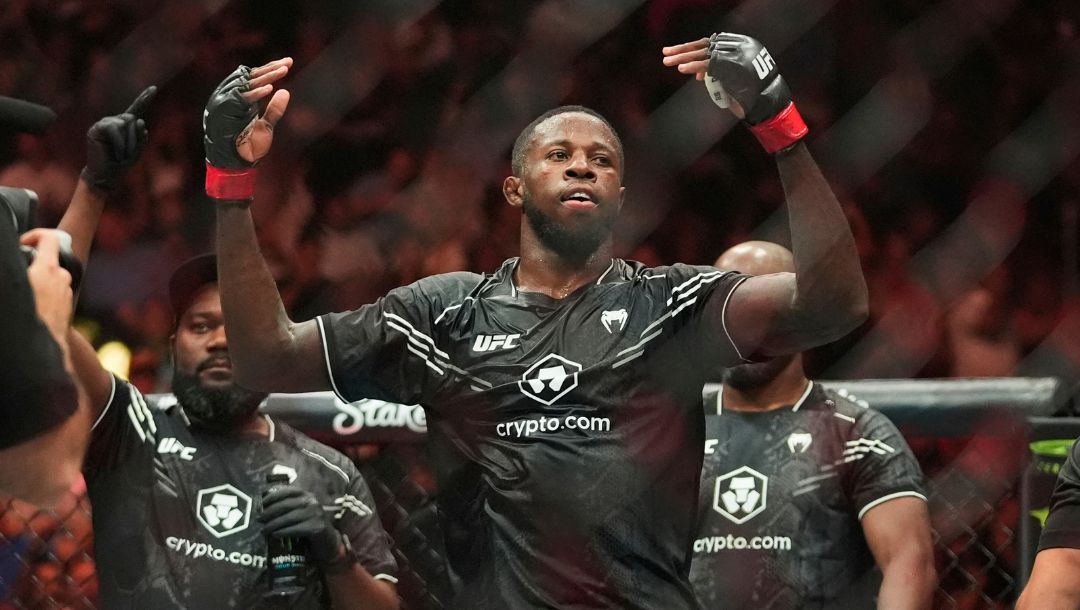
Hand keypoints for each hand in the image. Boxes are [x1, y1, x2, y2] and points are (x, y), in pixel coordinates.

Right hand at [19, 229, 72, 342]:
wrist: (43, 349)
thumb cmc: (29, 318)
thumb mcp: (15, 286)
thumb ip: (14, 270)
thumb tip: (13, 267)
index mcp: (48, 270)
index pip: (50, 238)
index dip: (35, 235)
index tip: (22, 243)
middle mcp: (62, 279)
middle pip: (47, 259)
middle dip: (31, 262)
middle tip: (17, 271)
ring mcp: (66, 292)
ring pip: (51, 277)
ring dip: (37, 279)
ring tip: (21, 291)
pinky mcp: (66, 306)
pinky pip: (54, 292)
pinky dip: (43, 293)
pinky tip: (29, 304)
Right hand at [81, 86, 155, 191]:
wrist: (106, 174)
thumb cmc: (121, 163)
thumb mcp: (137, 151)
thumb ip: (141, 136)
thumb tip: (139, 120)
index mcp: (126, 125)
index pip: (137, 109)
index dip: (145, 98)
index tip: (154, 88)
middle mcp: (116, 120)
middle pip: (133, 119)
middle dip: (134, 139)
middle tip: (127, 154)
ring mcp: (105, 123)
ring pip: (125, 124)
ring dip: (127, 143)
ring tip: (120, 154)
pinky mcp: (97, 128)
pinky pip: (114, 129)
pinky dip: (119, 143)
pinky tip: (115, 153)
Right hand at [204, 58, 291, 167]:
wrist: (236, 165)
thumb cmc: (249, 147)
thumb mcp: (266, 125)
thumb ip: (274, 110)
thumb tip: (285, 91)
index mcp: (239, 98)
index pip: (254, 77)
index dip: (270, 69)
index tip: (287, 63)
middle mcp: (230, 96)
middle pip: (251, 76)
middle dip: (271, 68)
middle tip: (288, 63)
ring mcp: (226, 102)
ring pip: (247, 83)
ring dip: (267, 76)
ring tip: (284, 70)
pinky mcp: (224, 110)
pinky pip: (241, 98)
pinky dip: (255, 93)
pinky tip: (270, 88)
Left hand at [260, 484, 343, 564]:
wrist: (328, 542)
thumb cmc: (309, 526)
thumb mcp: (300, 513)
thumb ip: (288, 507)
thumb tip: (264, 507)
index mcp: (307, 495)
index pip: (287, 491)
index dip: (273, 496)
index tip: (261, 503)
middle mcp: (312, 502)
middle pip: (285, 505)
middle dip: (269, 512)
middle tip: (259, 520)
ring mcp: (316, 514)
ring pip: (289, 517)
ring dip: (273, 524)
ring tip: (264, 530)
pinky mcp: (317, 527)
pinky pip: (295, 529)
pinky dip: (282, 532)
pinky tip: (274, 536)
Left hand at [663, 33, 806, 152]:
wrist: (765, 104)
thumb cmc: (748, 96)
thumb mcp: (729, 82)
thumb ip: (715, 75)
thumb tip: (698, 75)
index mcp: (735, 49)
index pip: (708, 46)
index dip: (692, 52)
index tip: (677, 59)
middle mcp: (736, 47)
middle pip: (703, 45)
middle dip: (682, 50)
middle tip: (665, 53)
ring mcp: (734, 55)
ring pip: (703, 52)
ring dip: (683, 56)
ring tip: (666, 60)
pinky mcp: (730, 65)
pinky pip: (708, 63)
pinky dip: (693, 65)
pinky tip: (681, 68)